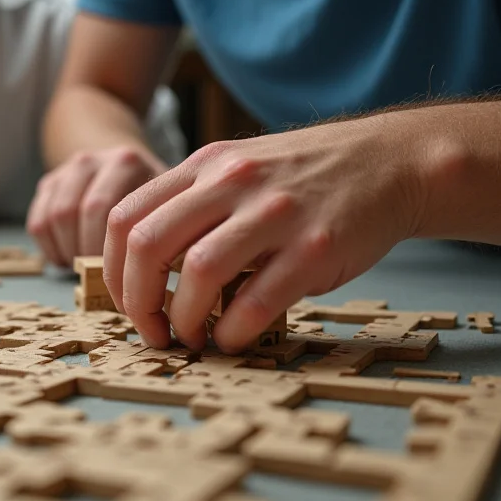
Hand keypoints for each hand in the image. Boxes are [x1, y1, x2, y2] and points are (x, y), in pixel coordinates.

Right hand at [27, 147, 164, 266]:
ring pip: (53, 218)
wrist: (122, 164)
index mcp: (126, 163)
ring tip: (85, 265)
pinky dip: (50, 248)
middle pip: (75, 213)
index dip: (111, 250)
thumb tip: (154, 273)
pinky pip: (38, 223)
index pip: (109, 212)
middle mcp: (92, 160)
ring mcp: (65, 171)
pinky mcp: (48, 183)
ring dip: (66, 251)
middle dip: (84, 252)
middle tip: (100, 272)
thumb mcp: (169, 202)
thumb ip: (166, 227)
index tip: (123, 273)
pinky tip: (69, 257)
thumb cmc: (151, 196)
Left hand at [104, 119, 425, 353]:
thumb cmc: (301, 179)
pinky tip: (233, 337)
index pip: (124, 217)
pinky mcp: (314, 247)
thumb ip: (189, 207)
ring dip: (184, 320)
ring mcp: (274, 213)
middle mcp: (231, 182)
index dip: (111, 270)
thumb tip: (142, 271)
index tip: (127, 302)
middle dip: (137, 301)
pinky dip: (234, 330)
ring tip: (192, 338)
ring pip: (199, 273)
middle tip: (150, 330)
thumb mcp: (236, 170)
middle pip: (147, 245)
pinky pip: (257, 300)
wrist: (389, 162)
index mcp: (203, 166)